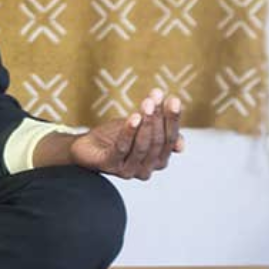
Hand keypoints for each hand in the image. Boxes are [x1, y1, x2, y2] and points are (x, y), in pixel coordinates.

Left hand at [69, 88, 184, 180]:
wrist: (87, 145)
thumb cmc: (116, 136)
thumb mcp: (141, 129)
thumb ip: (161, 131)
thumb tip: (181, 146)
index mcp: (158, 162)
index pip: (171, 141)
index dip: (172, 120)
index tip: (173, 99)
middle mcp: (146, 170)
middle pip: (157, 142)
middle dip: (158, 118)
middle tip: (156, 97)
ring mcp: (128, 171)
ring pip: (142, 146)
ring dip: (146, 123)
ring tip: (147, 104)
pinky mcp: (109, 166)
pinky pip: (122, 148)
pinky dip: (129, 132)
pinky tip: (134, 117)